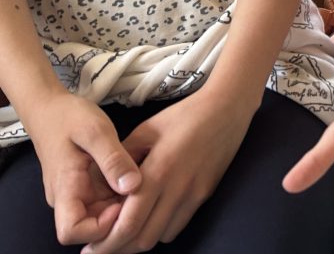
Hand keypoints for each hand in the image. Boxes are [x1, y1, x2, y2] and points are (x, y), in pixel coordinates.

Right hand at [24, 93, 140, 246]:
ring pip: (100, 215)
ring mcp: (76, 193)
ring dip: (122, 205)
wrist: (51, 108)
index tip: (122, 202)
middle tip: (141, 191)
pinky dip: (121, 194)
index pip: (72, 232)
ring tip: (141, 182)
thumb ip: (113, 159)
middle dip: (118, 217)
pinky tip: (136, 176)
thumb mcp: (96, 131)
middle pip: (91, 228)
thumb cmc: (70, 117)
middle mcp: (67, 198)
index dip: (100, 227)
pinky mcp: (86, 186)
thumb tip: (133, 187)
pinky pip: (104, 200)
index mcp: (65, 189)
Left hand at [81, 89, 250, 253]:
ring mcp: (194, 195)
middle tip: (102, 246)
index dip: (107, 242)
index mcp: (157, 172)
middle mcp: (177, 189)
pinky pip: (178, 225)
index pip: (129, 223)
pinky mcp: (205, 195)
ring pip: (161, 237)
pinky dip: (160, 230)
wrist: (227, 109)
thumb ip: (122, 159)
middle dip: (119, 248)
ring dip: (140, 240)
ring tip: (124, 233)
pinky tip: (150, 219)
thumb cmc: (183, 115)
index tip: (89, 248)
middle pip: (143, 239)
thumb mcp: (146, 130)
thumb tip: (100, 185)